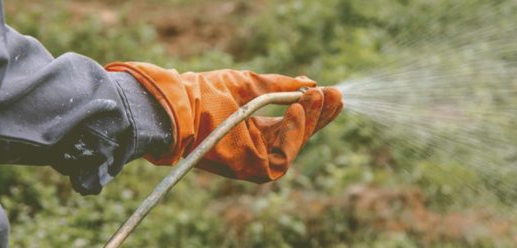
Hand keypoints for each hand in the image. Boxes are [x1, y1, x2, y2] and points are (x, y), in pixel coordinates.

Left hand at [106, 62, 342, 181]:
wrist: (180, 106)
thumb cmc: (207, 93)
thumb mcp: (249, 83)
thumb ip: (280, 87)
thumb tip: (310, 84)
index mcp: (255, 127)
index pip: (293, 121)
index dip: (313, 109)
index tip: (330, 92)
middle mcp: (258, 146)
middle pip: (299, 135)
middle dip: (319, 116)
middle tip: (336, 96)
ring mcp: (256, 160)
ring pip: (295, 144)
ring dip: (309, 120)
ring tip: (318, 97)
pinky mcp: (253, 171)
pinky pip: (283, 155)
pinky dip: (294, 133)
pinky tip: (296, 110)